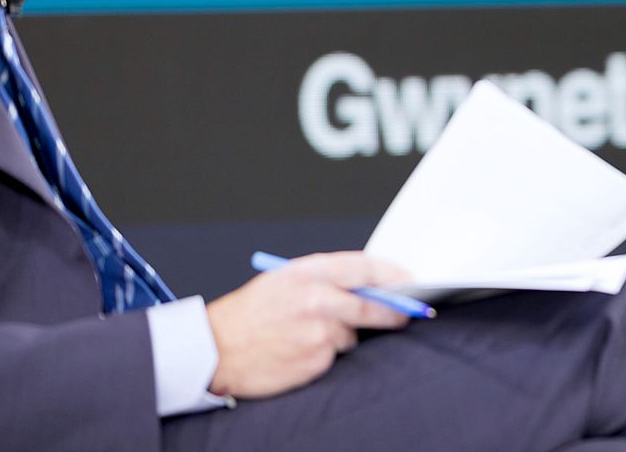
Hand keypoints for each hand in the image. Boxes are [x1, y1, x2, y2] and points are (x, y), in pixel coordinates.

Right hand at [205, 251, 412, 398]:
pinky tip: (301, 350)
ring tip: (309, 333)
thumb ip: (325, 278)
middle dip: (395, 310)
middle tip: (406, 314)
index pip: (365, 267)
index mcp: (308, 272)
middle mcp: (317, 299)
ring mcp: (318, 331)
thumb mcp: (283, 280)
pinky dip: (327, 354)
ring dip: (344, 334)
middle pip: (374, 303)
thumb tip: (367, 282)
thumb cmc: (248, 314)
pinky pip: (335, 355)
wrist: (216, 349)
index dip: (392, 274)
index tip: (409, 280)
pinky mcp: (316, 359)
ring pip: (353, 333)